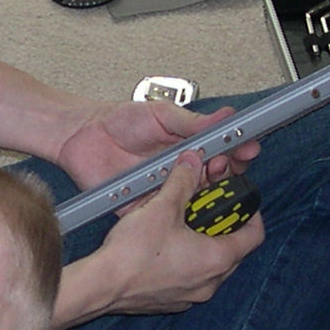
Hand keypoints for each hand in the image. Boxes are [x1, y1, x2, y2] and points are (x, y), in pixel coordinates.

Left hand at [54, 99, 259, 192]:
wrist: (82, 135)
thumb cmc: (119, 121)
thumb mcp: (162, 115)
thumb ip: (194, 122)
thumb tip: (225, 117)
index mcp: (188, 147)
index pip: (223, 153)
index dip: (237, 152)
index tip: (247, 148)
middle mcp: (180, 171)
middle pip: (216, 180)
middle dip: (227, 173)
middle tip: (227, 163)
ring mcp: (165, 190)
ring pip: (195, 200)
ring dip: (205, 193)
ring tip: (209, 178)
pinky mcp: (146, 207)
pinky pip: (165, 214)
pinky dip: (175, 211)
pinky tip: (183, 203)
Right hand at [88, 152, 264, 314]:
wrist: (101, 286)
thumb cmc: (133, 253)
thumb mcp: (163, 207)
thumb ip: (183, 182)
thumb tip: (192, 163)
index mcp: (217, 259)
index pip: (255, 235)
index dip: (251, 213)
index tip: (238, 200)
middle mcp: (210, 282)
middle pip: (232, 250)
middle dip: (221, 225)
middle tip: (205, 206)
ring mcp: (191, 296)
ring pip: (209, 265)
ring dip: (202, 243)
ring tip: (180, 223)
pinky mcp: (171, 301)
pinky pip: (188, 278)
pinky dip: (184, 261)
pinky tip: (163, 245)